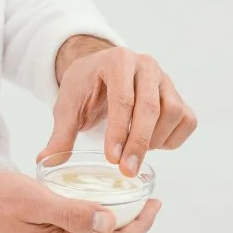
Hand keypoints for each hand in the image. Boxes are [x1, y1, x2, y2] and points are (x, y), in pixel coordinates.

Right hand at [0, 170, 161, 232]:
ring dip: (115, 226)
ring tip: (127, 200)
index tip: (154, 203)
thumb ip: (73, 212)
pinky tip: (98, 209)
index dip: (141, 224)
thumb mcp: (35, 199)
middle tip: (145, 197)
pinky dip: (96, 228)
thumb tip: (110, 221)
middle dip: (132, 224)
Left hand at [39, 45, 197, 177]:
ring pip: (173, 111)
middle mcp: (145, 65)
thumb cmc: (84, 87)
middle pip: (150, 106)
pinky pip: (187, 119)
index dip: (119, 131)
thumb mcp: (67, 106)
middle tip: (126, 171)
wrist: (100, 70)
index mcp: (117, 61)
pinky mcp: (176, 94)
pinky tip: (153, 146)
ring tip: (134, 153)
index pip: (123, 98)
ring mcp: (165, 78)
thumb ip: (60, 134)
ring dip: (156, 139)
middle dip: (139, 143)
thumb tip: (46, 161)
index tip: (111, 159)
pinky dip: (174, 138)